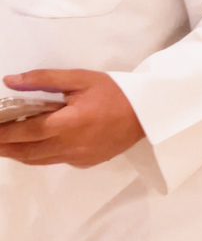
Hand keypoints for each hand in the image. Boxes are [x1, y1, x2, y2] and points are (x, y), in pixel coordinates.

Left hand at [0, 70, 143, 166]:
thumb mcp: (81, 78)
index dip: (3, 132)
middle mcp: (71, 145)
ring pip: (37, 160)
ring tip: (2, 147)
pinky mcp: (85, 162)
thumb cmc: (116, 92)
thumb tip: (10, 81)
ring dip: (16, 154)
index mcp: (69, 122)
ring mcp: (78, 157)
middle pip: (27, 151)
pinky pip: (54, 161)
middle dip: (4, 146)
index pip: (26, 131)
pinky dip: (36, 157)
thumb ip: (44, 79)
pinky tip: (31, 148)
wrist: (148, 114)